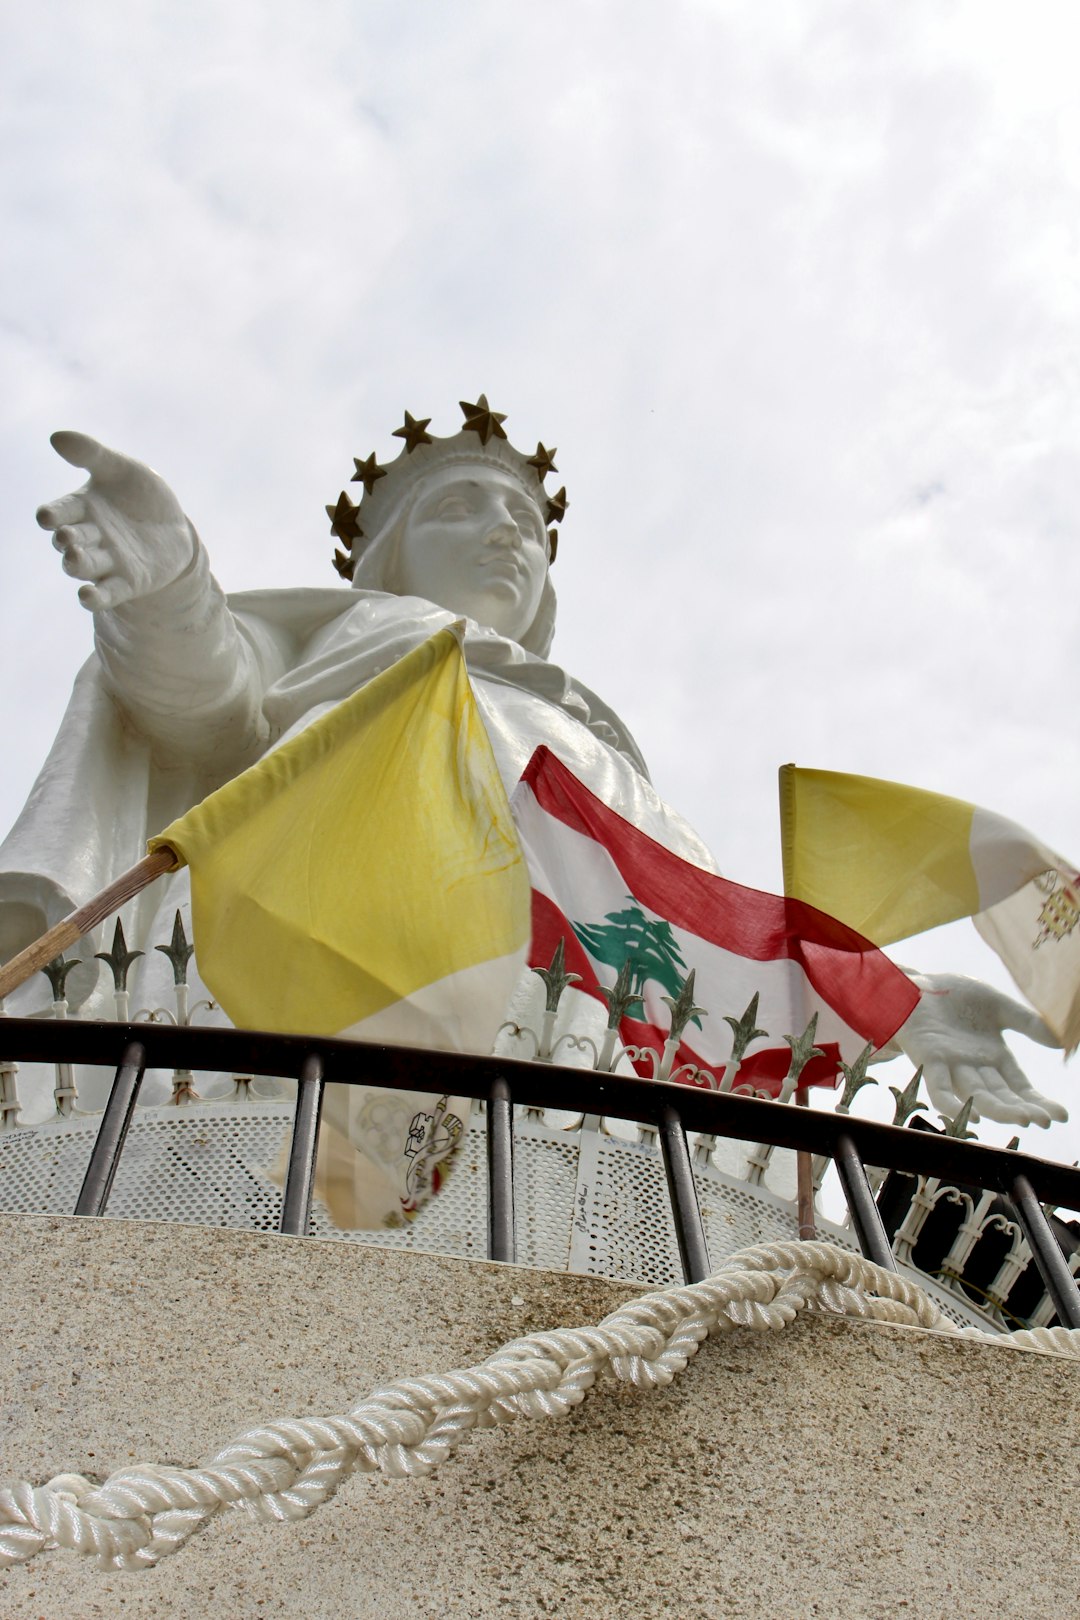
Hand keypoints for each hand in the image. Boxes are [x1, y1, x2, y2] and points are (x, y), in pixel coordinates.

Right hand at [36, 432, 194, 611]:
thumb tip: (56, 437)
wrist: (174, 527)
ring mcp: (107, 561)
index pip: (60, 511)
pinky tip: (87, 597)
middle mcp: (89, 536)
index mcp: (82, 508)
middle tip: (68, 537)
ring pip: (84, 567)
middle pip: (69, 541)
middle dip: (67, 540)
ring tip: (75, 559)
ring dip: (77, 565)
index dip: (52, 515)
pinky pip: (107, 593)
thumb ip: (93, 454)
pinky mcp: (127, 583)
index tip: (48, 516)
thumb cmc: (141, 494)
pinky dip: (95, 597)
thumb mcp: (122, 469)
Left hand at [895, 972, 1067, 1128]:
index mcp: (993, 1057)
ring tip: (1023, 1119)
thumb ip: (1026, 1022)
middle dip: (1024, 1110)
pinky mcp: (928, 1059)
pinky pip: (940, 1088)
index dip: (1038, 1102)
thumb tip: (1060, 1042)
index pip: (1019, 1088)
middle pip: (1001, 1096)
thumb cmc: (953, 995)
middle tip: (1046, 1121)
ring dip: (999, 1110)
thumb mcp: (997, 1005)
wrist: (916, 981)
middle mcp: (974, 1067)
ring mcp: (951, 1065)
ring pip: (977, 1095)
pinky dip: (954, 1105)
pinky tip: (973, 1118)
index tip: (1060, 1116)